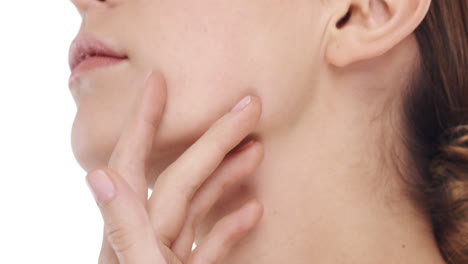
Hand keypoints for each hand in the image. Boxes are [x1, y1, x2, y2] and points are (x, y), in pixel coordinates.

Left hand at [85, 71, 263, 263]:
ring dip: (226, 176)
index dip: (142, 120)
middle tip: (246, 108)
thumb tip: (98, 176)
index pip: (131, 164)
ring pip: (196, 205)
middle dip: (214, 141)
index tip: (156, 80)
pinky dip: (229, 224)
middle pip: (179, 179)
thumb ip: (125, 229)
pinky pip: (207, 242)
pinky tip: (252, 208)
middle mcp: (142, 239)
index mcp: (124, 236)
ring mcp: (163, 257)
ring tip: (255, 149)